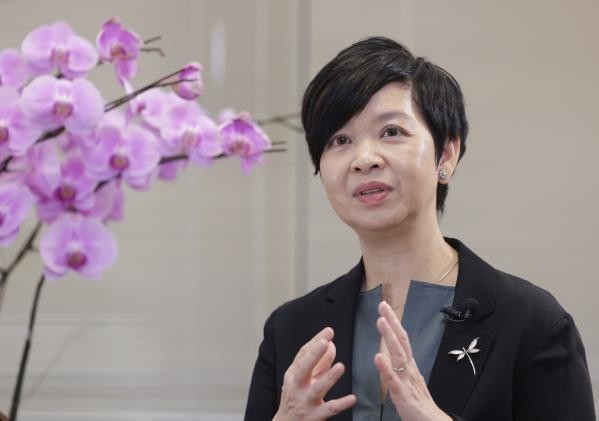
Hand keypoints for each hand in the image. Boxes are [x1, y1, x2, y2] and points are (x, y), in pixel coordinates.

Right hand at [274, 327, 355, 420]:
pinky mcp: (315, 416)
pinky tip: (352, 398)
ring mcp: (305, 401)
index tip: (328, 331)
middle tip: (325, 342)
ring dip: (329, 377)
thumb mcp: (302, 378)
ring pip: (317, 389)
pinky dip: (341, 404)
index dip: (315, 342)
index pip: (303, 354)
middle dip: (313, 355)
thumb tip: (331, 344)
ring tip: (341, 367)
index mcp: (293, 374)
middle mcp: (297, 386)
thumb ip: (317, 362)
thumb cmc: (296, 396)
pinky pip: (330, 409)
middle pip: (303, 368)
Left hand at [374, 301, 451, 420]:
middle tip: (383, 305)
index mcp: (409, 366)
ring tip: (381, 322)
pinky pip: (394, 380)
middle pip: (401, 341)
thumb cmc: (419, 404)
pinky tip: (378, 357)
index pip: (401, 339)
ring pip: (399, 356)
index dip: (393, 322)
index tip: (384, 307)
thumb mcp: (407, 381)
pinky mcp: (404, 396)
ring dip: (389, 338)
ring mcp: (407, 381)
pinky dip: (386, 368)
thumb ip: (398, 367)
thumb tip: (387, 353)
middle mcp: (409, 369)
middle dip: (391, 322)